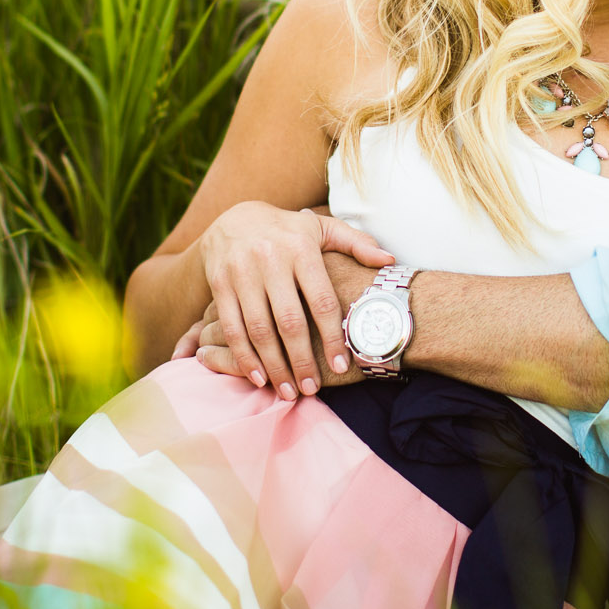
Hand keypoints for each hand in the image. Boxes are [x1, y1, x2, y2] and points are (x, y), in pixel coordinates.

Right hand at [192, 202, 392, 400]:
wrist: (232, 217)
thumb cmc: (287, 230)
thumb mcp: (322, 228)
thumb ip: (356, 242)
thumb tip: (389, 260)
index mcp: (301, 249)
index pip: (321, 300)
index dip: (332, 336)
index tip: (340, 366)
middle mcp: (270, 260)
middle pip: (289, 321)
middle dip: (301, 360)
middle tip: (312, 390)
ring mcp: (241, 273)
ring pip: (258, 329)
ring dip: (274, 366)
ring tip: (288, 392)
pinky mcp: (219, 285)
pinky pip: (231, 327)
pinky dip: (244, 357)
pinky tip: (259, 378)